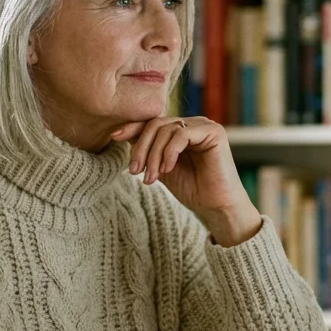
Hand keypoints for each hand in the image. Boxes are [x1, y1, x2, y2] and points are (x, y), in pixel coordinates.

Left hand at [110, 116, 261, 245]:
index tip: (114, 137)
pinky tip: (168, 169)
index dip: (132, 128)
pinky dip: (169, 152)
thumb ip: (147, 150)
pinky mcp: (214, 132)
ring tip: (151, 178)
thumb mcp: (160, 167)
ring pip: (166, 129)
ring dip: (153, 155)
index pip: (152, 122)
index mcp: (180, 129)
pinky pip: (182, 134)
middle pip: (156, 124)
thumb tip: (120, 133)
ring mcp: (204, 125)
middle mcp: (192, 124)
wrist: (216, 207)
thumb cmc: (191, 189)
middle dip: (141, 148)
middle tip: (134, 171)